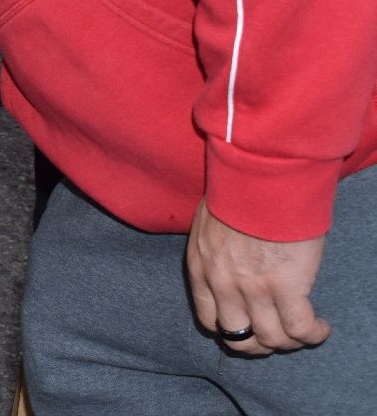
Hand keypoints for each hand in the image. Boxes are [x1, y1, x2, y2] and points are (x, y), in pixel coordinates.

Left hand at [186, 202, 330, 355]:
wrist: (259, 178)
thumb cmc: (237, 192)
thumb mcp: (208, 223)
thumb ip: (214, 251)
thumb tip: (229, 262)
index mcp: (201, 269)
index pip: (209, 319)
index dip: (232, 331)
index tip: (248, 327)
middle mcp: (222, 285)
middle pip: (239, 338)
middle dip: (260, 345)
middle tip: (278, 337)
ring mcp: (253, 289)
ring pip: (271, 339)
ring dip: (289, 342)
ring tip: (304, 331)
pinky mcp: (285, 286)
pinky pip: (299, 328)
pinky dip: (312, 334)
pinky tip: (321, 327)